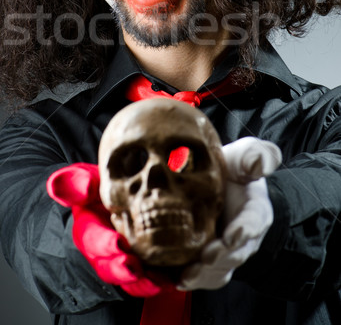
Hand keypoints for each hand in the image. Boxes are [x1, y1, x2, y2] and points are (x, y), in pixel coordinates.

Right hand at [47, 163, 172, 296]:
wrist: (114, 192)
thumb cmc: (99, 185)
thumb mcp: (86, 177)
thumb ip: (75, 182)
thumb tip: (58, 185)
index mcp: (88, 229)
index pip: (92, 239)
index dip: (104, 244)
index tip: (118, 244)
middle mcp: (103, 250)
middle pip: (110, 266)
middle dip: (122, 270)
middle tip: (136, 268)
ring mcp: (122, 260)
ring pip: (129, 279)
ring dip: (142, 283)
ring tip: (157, 280)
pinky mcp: (142, 265)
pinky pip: (149, 279)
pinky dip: (160, 282)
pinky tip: (172, 279)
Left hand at [178, 137, 281, 290]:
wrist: (219, 183)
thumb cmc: (233, 170)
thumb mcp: (245, 156)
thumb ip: (256, 156)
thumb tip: (261, 164)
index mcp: (255, 211)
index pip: (254, 222)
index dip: (245, 230)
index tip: (233, 234)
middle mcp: (243, 237)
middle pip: (236, 253)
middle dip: (222, 257)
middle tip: (206, 256)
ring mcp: (226, 251)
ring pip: (220, 270)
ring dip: (205, 274)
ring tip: (188, 275)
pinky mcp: (207, 260)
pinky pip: (204, 276)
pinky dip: (192, 280)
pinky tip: (176, 279)